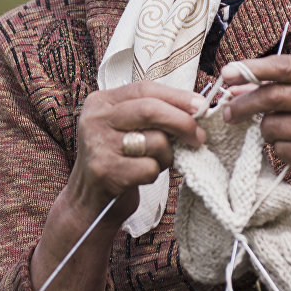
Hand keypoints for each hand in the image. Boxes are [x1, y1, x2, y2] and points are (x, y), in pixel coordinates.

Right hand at [67, 82, 206, 221]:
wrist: (89, 201)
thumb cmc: (119, 159)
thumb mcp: (128, 128)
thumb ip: (153, 114)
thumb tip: (196, 108)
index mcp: (102, 101)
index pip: (145, 89)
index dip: (177, 96)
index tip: (200, 105)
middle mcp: (95, 119)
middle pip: (150, 110)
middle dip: (182, 122)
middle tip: (199, 136)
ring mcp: (98, 144)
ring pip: (154, 141)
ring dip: (167, 155)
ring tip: (157, 162)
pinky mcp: (104, 171)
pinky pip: (149, 168)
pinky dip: (154, 174)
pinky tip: (141, 176)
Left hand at [220, 55, 290, 202]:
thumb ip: (275, 80)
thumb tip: (232, 88)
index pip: (283, 67)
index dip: (251, 70)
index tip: (226, 73)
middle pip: (272, 97)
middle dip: (243, 105)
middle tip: (228, 111)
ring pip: (271, 126)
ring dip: (265, 127)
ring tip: (279, 125)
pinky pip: (280, 149)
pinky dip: (277, 145)